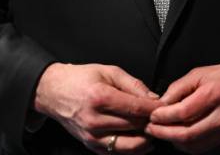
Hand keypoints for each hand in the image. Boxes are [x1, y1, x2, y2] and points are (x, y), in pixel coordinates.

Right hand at [34, 63, 160, 153]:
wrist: (53, 92)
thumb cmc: (80, 79)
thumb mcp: (109, 72)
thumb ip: (134, 85)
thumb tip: (154, 99)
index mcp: (100, 98)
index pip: (137, 109)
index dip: (156, 109)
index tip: (166, 107)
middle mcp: (95, 120)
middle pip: (136, 127)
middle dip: (152, 122)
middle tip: (161, 117)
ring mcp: (92, 136)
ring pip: (131, 145)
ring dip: (146, 138)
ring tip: (150, 127)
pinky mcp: (91, 146)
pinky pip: (119, 152)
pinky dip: (132, 147)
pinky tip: (138, 136)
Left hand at [145, 62, 219, 152]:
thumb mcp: (201, 72)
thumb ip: (179, 88)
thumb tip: (162, 103)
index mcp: (214, 93)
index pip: (183, 112)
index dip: (163, 116)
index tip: (153, 115)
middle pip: (187, 133)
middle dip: (164, 133)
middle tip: (151, 128)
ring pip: (193, 144)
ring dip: (173, 141)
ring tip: (162, 132)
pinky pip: (201, 147)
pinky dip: (186, 144)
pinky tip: (177, 136)